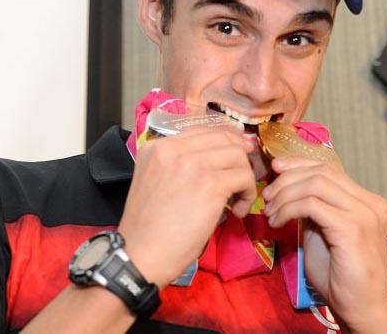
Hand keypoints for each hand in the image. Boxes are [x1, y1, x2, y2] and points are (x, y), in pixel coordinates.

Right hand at [118, 127, 257, 288]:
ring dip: (245, 177)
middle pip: (223, 138)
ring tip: (237, 200)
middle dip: (240, 157)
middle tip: (242, 179)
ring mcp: (191, 164)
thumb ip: (176, 165)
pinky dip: (247, 194)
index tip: (236, 157)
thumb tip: (214, 159)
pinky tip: (237, 211)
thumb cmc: (147, 228)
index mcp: (156, 147)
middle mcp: (173, 149)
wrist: (140, 255)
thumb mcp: (153, 182)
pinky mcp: (209, 184)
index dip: (225, 141)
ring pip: (237, 155)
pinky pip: (243, 177)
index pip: (202, 131)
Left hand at [262, 157, 386, 332]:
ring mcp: (364, 214)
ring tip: (271, 212)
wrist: (361, 309)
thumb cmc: (341, 276)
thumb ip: (314, 208)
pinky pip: (311, 205)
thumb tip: (289, 187)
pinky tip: (278, 222)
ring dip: (285, 195)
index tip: (275, 169)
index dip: (298, 164)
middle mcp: (370, 202)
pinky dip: (289, 209)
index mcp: (367, 201)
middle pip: (321, 171)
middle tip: (267, 197)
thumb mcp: (323, 232)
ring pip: (315, 184)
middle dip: (287, 179)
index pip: (329, 168)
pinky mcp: (352, 228)